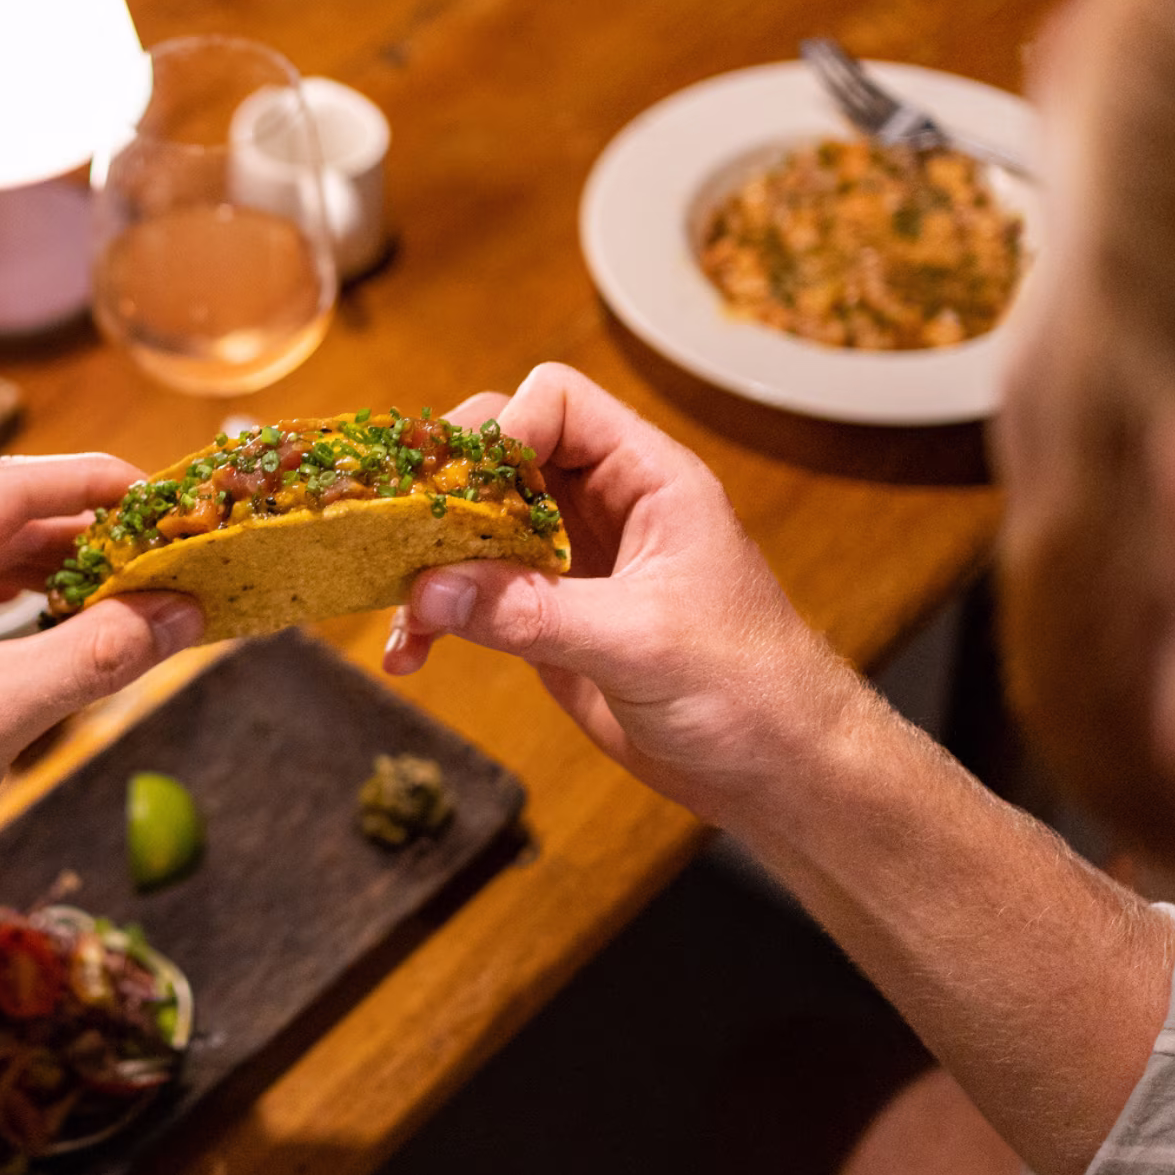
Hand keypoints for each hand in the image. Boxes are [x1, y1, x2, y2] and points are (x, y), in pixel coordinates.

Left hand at [0, 455, 204, 919]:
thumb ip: (96, 655)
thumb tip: (183, 613)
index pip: (7, 488)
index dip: (92, 483)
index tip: (160, 493)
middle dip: (79, 528)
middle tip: (156, 544)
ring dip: (49, 566)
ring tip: (124, 582)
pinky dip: (13, 600)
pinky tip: (59, 617)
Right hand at [383, 364, 869, 821]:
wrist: (777, 771)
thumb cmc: (749, 689)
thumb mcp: (640, 642)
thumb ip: (534, 612)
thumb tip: (429, 590)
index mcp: (648, 479)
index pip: (558, 403)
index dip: (504, 426)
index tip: (459, 484)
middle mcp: (605, 506)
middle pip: (502, 455)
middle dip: (445, 490)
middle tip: (399, 535)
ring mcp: (572, 562)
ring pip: (476, 524)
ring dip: (427, 559)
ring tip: (398, 606)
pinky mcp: (548, 618)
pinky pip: (473, 593)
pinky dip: (434, 615)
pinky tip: (411, 652)